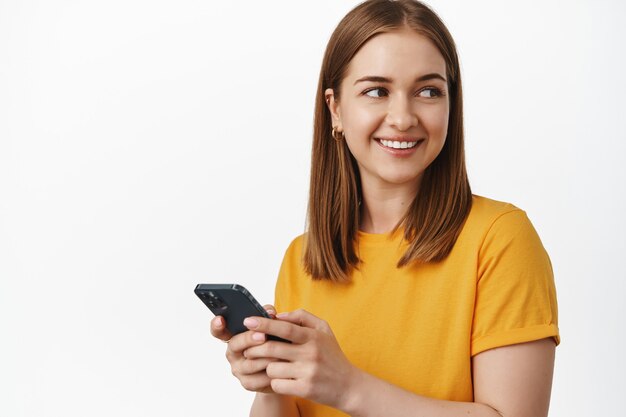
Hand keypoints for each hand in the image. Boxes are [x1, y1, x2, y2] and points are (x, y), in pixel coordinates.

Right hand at [210, 304, 278, 392]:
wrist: (283, 368)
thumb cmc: (274, 341)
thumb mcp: (270, 326)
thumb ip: (267, 315)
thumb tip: (270, 312)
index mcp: (234, 336)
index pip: (219, 331)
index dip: (217, 325)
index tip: (220, 319)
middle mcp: (232, 353)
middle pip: (235, 344)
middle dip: (249, 339)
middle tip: (263, 335)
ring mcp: (238, 369)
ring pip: (250, 363)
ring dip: (266, 357)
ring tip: (280, 352)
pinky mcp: (248, 383)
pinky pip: (258, 379)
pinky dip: (271, 372)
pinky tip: (281, 367)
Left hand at [242, 309, 359, 410]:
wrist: (349, 386)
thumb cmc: (332, 355)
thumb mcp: (323, 330)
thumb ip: (302, 317)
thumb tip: (278, 315)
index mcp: (313, 336)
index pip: (284, 327)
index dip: (264, 323)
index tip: (248, 321)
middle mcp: (310, 353)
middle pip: (272, 348)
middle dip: (254, 348)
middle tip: (247, 349)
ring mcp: (308, 372)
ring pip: (272, 368)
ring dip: (268, 367)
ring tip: (274, 367)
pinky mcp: (305, 389)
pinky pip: (277, 384)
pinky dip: (275, 382)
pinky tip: (283, 380)